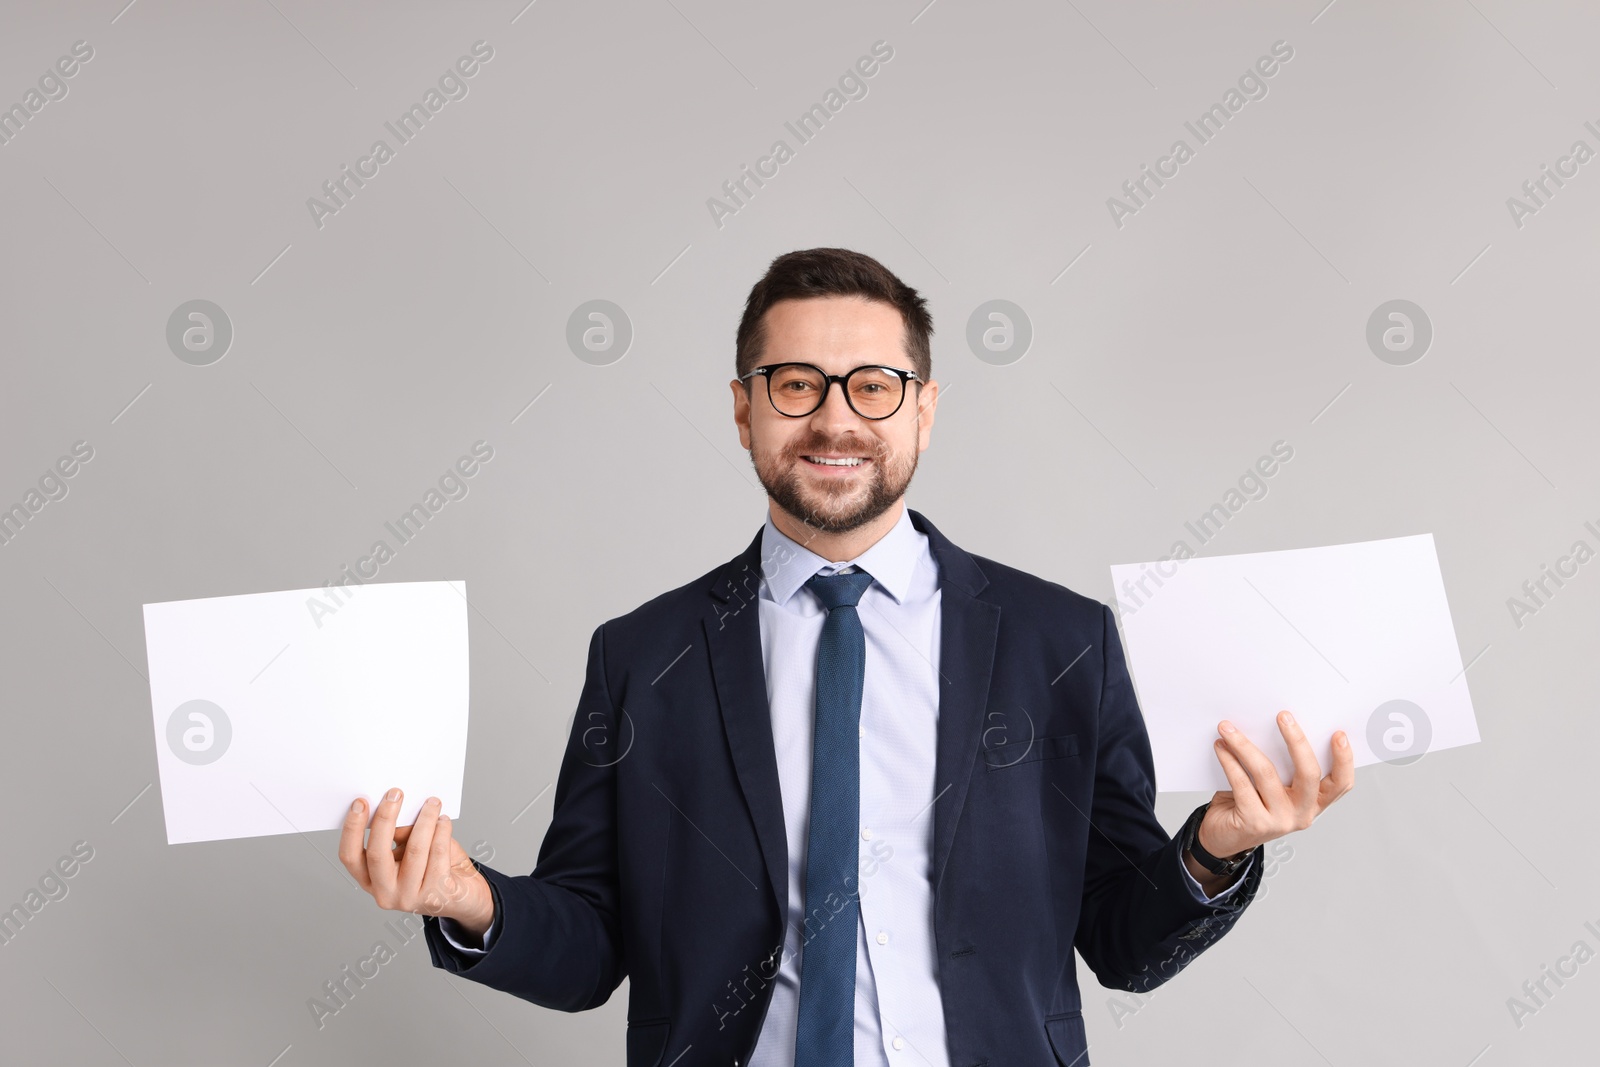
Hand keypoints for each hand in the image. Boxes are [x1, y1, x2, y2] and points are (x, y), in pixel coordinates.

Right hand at [339, 787, 494, 938]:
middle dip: (386, 818)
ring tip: (432, 803)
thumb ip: (397, 833)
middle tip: (396, 793)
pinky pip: (438, 854)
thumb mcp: (407, 850)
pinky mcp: (436, 895)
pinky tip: (443, 821)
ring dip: (424, 820)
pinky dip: (441, 831)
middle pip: (378, 854)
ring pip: (415, 850)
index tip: (361, 802)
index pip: (350, 857)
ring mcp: (410, 897)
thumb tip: (396, 806)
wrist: (462, 895)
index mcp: (370, 881)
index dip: (352, 829)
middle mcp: (386, 893)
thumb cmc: (431, 867)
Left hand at [1200, 711, 1354, 858]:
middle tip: (1283, 716)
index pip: (1341, 784)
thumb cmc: (1249, 805)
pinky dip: (1229, 760)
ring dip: (1245, 745)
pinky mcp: (1254, 823)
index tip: (1338, 734)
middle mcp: (1302, 814)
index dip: (1344, 760)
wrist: (1222, 837)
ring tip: (1228, 729)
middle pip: (1308, 774)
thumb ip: (1281, 767)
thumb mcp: (1273, 787)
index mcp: (1314, 803)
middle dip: (1297, 741)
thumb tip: (1271, 727)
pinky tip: (1221, 747)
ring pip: (1266, 773)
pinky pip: (1241, 783)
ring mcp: (1279, 821)